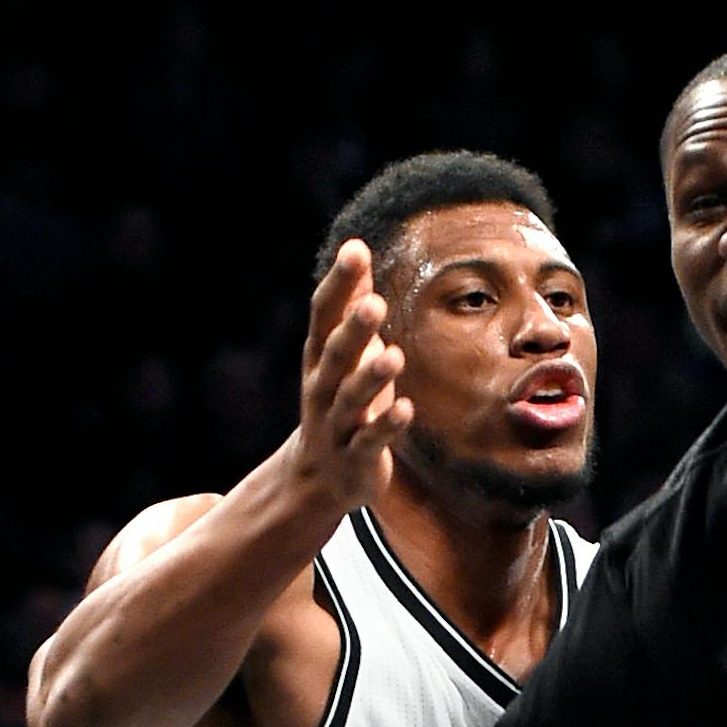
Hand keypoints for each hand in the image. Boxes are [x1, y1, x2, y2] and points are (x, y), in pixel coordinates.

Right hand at [292, 239, 412, 511]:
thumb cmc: (342, 402)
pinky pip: (371, 440)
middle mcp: (322, 388)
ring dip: (372, 378)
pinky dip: (387, 426)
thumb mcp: (344, 353)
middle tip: (374, 303)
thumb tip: (357, 248)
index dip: (339, 284)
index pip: (323, 315)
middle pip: (335, 354)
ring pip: (351, 399)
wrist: (320, 478)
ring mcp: (337, 424)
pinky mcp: (356, 457)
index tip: (356, 250)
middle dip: (353, 330)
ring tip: (393, 355)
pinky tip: (406, 409)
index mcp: (320, 357)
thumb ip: (350, 304)